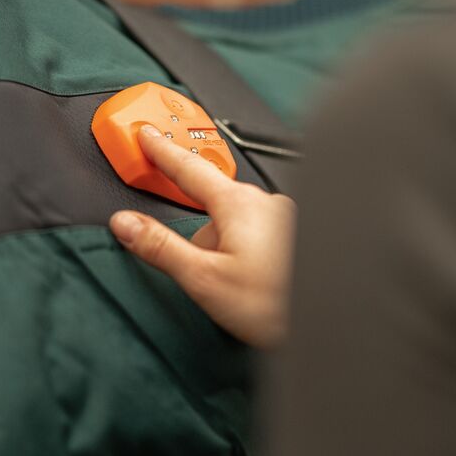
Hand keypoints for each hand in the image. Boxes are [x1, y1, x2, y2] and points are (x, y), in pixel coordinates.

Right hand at [109, 127, 295, 347]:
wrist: (329, 320)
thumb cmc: (276, 303)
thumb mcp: (204, 278)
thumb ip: (162, 248)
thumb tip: (126, 223)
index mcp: (238, 204)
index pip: (188, 168)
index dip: (162, 151)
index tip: (146, 135)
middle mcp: (265, 204)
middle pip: (213, 205)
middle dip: (201, 237)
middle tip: (205, 273)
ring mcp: (285, 219)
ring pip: (237, 225)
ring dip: (229, 252)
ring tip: (240, 291)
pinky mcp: (298, 238)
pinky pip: (260, 238)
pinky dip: (251, 257)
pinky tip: (257, 286)